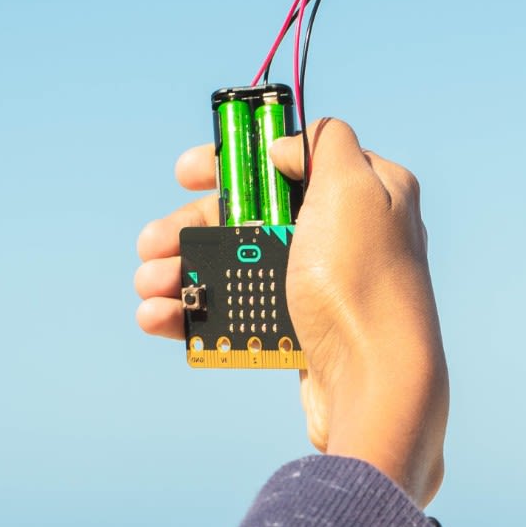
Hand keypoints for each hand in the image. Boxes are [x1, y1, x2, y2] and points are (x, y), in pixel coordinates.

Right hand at [135, 118, 448, 505]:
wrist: (375, 383)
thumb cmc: (363, 283)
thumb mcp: (354, 188)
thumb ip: (323, 143)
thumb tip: (284, 147)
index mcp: (363, 193)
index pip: (285, 162)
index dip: (229, 164)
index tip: (184, 173)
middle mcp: (344, 236)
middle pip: (248, 216)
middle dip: (190, 226)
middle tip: (151, 243)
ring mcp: (320, 286)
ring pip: (235, 265)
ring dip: (182, 270)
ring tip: (149, 285)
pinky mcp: (300, 332)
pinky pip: (238, 312)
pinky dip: (195, 311)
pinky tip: (158, 316)